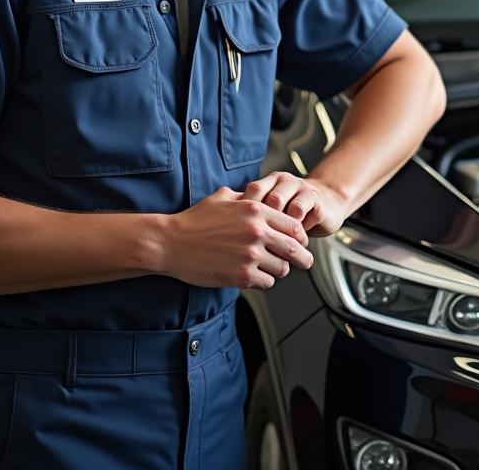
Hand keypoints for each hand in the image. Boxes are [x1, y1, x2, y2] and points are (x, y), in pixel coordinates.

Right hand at [160, 186, 312, 289]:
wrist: (171, 243)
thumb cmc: (194, 220)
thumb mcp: (223, 198)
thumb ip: (245, 196)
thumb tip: (258, 195)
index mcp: (256, 210)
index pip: (294, 225)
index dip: (302, 236)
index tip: (302, 243)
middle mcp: (257, 231)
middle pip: (295, 249)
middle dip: (304, 258)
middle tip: (307, 262)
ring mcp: (250, 254)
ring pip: (281, 268)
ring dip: (279, 270)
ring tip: (272, 269)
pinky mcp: (240, 275)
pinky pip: (266, 282)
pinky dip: (264, 281)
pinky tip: (256, 277)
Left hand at [244, 171, 347, 238]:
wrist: (327, 202)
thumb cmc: (291, 211)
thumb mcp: (271, 208)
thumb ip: (253, 212)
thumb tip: (227, 227)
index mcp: (271, 181)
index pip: (254, 190)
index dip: (247, 211)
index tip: (241, 233)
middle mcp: (287, 181)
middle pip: (272, 200)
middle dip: (268, 224)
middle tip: (262, 243)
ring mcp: (303, 189)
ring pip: (291, 208)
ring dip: (285, 229)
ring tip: (280, 244)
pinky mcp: (317, 201)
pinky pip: (306, 216)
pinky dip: (300, 229)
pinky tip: (296, 239)